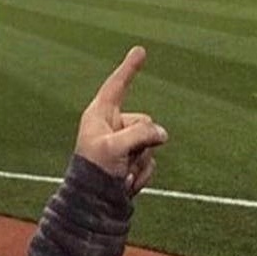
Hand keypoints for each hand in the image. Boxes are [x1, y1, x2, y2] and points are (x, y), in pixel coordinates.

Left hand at [75, 46, 166, 193]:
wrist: (94, 206)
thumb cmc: (95, 171)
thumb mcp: (116, 146)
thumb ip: (141, 134)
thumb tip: (163, 134)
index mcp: (99, 114)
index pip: (117, 84)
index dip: (130, 67)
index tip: (140, 49)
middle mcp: (112, 125)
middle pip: (144, 121)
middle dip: (141, 142)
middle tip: (121, 160)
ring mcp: (123, 143)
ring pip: (150, 142)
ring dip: (141, 161)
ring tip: (121, 173)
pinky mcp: (131, 160)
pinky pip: (150, 160)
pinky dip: (142, 173)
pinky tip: (127, 183)